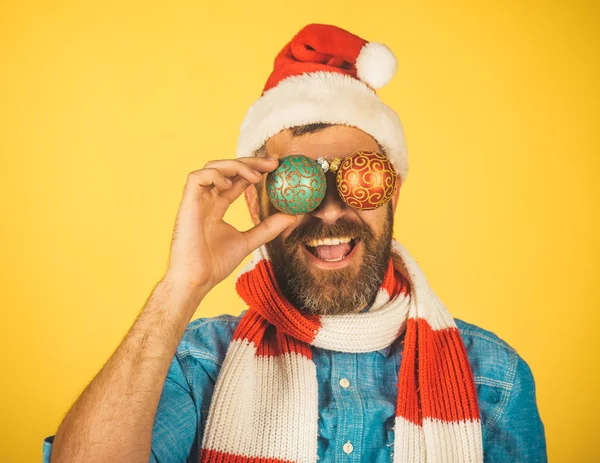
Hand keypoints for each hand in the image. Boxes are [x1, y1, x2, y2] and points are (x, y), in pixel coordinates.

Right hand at [163, 157, 296, 294]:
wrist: (196, 280)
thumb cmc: (215, 265)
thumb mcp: (248, 241)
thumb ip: (267, 228)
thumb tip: (292, 216)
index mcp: (216, 206)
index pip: (236, 180)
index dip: (254, 169)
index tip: (275, 167)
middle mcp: (205, 200)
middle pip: (226, 168)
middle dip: (249, 162)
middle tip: (273, 163)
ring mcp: (195, 201)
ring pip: (211, 167)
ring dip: (235, 165)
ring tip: (255, 176)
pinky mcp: (187, 204)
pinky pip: (196, 177)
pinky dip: (214, 175)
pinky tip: (229, 185)